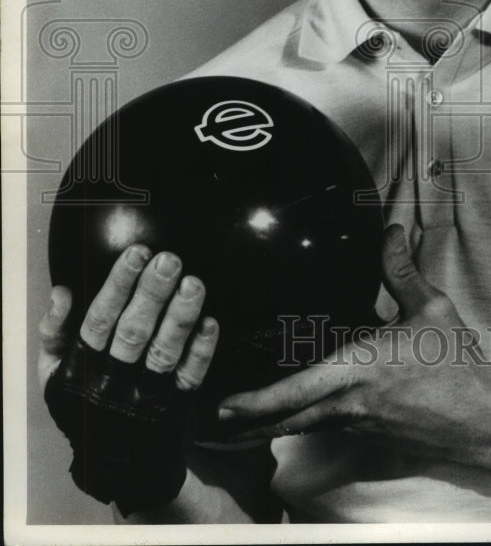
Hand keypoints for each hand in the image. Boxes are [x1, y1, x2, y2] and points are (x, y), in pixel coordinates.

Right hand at [39, 245, 218, 515]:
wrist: (114, 465)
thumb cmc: (84, 402)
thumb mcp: (55, 374)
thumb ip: (54, 332)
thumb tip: (63, 291)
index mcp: (82, 368)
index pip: (99, 321)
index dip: (117, 286)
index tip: (137, 253)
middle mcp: (114, 383)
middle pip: (134, 332)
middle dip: (152, 293)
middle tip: (170, 259)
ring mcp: (147, 396)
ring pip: (165, 351)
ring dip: (181, 316)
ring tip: (194, 282)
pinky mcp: (177, 408)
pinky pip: (190, 376)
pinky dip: (201, 350)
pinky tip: (210, 322)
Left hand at [217, 225, 490, 467]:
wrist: (486, 419)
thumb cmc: (460, 366)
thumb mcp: (432, 309)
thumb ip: (402, 271)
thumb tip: (390, 233)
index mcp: (361, 371)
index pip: (298, 391)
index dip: (256, 400)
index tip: (222, 403)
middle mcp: (351, 403)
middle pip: (284, 421)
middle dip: (242, 424)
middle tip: (204, 421)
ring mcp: (357, 422)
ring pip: (299, 428)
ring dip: (263, 426)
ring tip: (229, 422)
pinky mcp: (367, 430)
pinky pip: (320, 427)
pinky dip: (293, 422)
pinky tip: (283, 414)